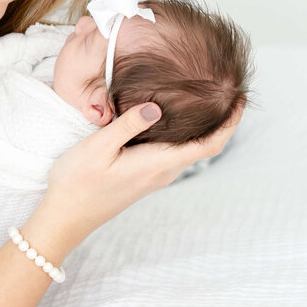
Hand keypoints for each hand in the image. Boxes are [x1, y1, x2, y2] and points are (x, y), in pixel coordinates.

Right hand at [45, 99, 244, 238]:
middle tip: (227, 90)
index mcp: (158, 164)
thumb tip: (156, 106)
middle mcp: (163, 171)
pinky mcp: (144, 175)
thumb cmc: (78, 182)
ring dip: (205, 127)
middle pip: (206, 146)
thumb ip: (128, 125)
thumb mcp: (98, 147)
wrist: (66, 216)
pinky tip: (173, 117)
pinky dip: (185, 133)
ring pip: (191, 149)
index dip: (230, 123)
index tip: (240, 99)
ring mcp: (154, 175)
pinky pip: (175, 152)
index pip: (209, 145)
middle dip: (223, 120)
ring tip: (206, 98)